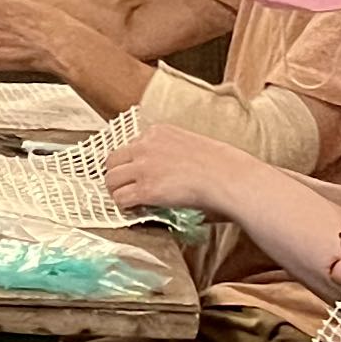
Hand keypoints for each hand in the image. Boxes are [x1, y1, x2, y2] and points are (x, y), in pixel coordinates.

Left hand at [103, 124, 240, 215]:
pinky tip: (136, 210)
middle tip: (126, 188)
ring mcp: (144, 167)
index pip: (131, 146)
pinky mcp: (146, 189)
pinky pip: (120, 199)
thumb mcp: (191, 144)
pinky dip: (124, 207)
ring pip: (111, 180)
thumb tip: (165, 171)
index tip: (140, 174)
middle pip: (112, 160)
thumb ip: (171, 152)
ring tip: (129, 201)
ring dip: (117, 192)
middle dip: (117, 176)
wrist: (229, 177)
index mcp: (159, 131)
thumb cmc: (221, 165)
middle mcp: (146, 145)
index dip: (133, 163)